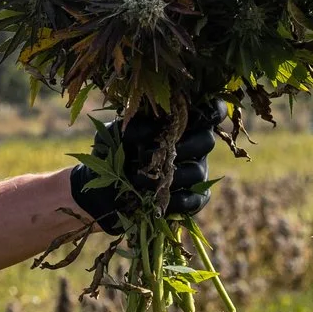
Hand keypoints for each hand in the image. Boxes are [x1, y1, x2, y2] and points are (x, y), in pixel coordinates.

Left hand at [70, 102, 221, 233]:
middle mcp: (189, 146)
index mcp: (176, 124)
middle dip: (187, 146)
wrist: (98, 191)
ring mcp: (192, 172)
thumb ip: (132, 126)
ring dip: (174, 176)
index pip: (207, 112)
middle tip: (165, 151)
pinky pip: (196, 199)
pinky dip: (180, 200)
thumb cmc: (109, 155)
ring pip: (199, 172)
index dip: (214, 110)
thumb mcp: (112, 136)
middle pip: (206, 141)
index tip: (205, 112)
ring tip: (143, 179)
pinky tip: (161, 201)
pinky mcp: (190, 199)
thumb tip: (154, 129)